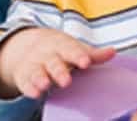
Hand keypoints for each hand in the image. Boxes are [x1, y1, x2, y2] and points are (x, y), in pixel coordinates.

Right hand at [0, 27, 115, 99]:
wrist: (27, 44)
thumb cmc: (59, 50)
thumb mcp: (74, 48)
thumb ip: (93, 54)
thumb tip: (112, 52)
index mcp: (61, 45)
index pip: (70, 49)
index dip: (77, 55)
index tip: (85, 62)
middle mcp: (47, 54)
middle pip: (53, 62)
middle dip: (58, 70)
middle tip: (66, 81)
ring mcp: (34, 64)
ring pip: (36, 71)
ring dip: (40, 77)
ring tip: (45, 84)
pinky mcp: (23, 75)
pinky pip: (25, 81)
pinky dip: (28, 87)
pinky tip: (34, 93)